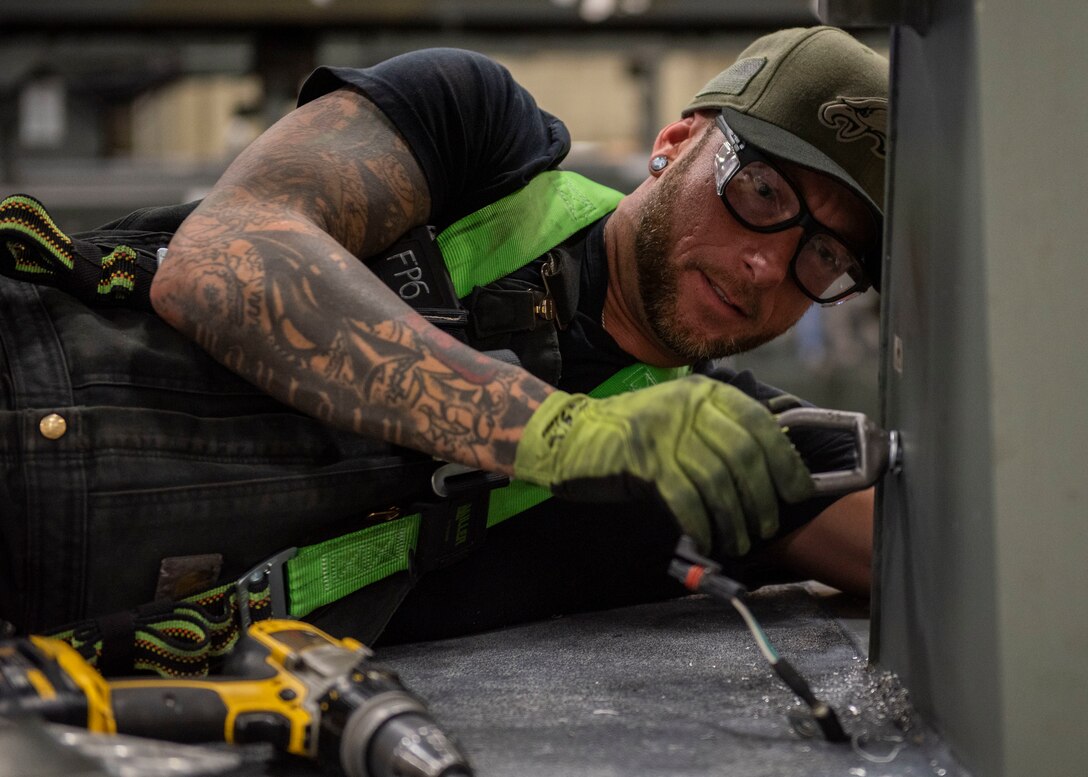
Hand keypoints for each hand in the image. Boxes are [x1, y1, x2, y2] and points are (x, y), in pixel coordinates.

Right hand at [513, 375, 813, 555]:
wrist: (571, 435)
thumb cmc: (633, 434)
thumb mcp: (681, 417)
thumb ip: (721, 432)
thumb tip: (774, 468)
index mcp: (704, 393)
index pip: (760, 425)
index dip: (786, 462)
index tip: (798, 492)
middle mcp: (687, 407)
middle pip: (743, 456)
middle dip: (762, 498)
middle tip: (768, 526)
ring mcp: (664, 431)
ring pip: (716, 481)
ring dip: (733, 518)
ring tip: (739, 540)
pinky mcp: (642, 459)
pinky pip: (684, 498)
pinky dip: (700, 523)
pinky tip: (706, 539)